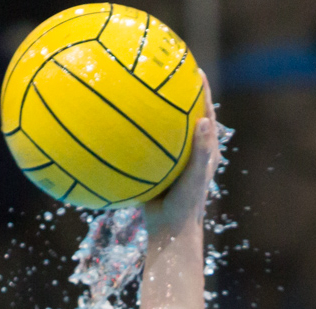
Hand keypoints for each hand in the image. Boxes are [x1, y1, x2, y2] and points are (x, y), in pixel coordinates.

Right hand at [144, 71, 219, 241]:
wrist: (170, 232)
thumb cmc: (186, 208)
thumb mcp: (194, 179)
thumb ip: (199, 151)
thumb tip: (204, 120)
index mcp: (205, 151)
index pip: (205, 112)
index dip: (200, 91)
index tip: (192, 68)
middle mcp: (188, 152)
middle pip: (181, 115)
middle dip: (172, 93)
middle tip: (159, 70)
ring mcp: (170, 160)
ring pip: (159, 130)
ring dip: (148, 111)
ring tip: (133, 89)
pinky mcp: (154, 168)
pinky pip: (140, 146)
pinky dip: (129, 134)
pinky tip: (109, 124)